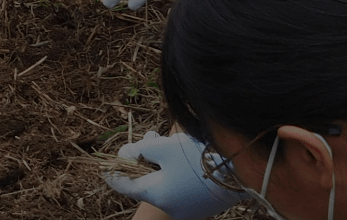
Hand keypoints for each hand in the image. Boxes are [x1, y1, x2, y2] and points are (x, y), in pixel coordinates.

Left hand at [105, 130, 249, 218]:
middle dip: (144, 159)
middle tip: (149, 138)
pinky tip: (184, 154)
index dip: (114, 173)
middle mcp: (171, 208)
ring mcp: (188, 208)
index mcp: (158, 196)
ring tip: (167, 140)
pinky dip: (176, 171)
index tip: (104, 166)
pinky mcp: (202, 204)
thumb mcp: (164, 148)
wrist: (243, 168)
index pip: (126, 187)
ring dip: (161, 162)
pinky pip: (180, 187)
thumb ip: (139, 150)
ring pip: (164, 182)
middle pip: (147, 182)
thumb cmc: (200, 157)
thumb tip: (123, 155)